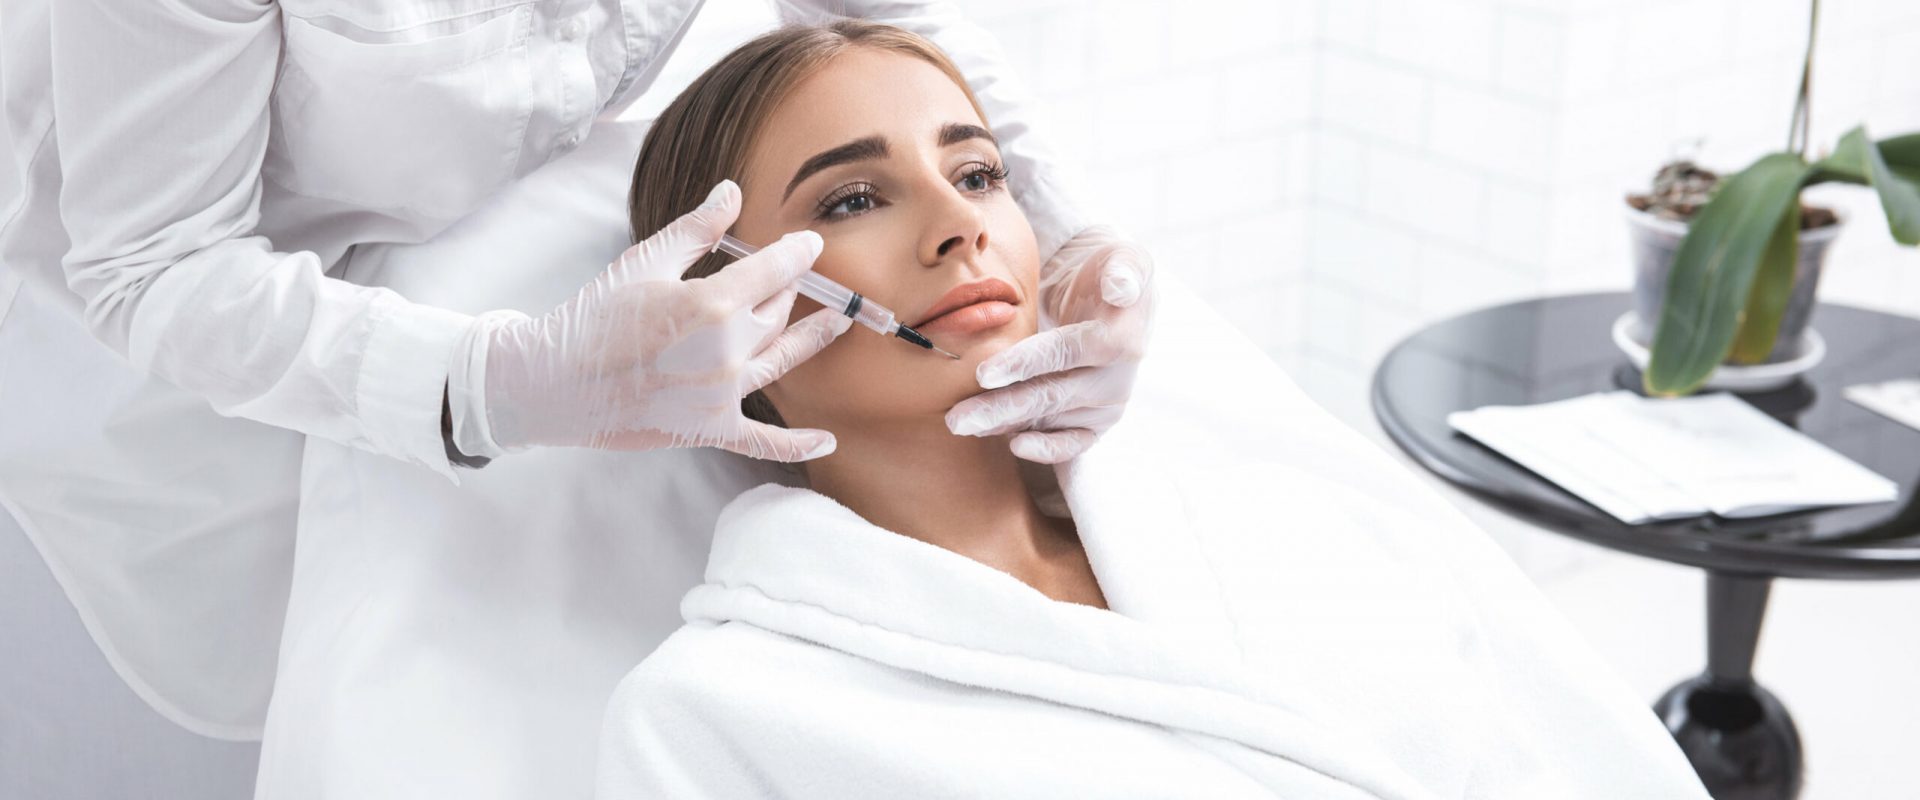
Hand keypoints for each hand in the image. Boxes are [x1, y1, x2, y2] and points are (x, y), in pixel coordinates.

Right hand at [478, 180, 852, 460]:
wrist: (556, 383)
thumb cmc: (596, 317)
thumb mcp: (645, 261)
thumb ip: (696, 229)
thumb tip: (732, 191)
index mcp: (712, 302)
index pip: (774, 270)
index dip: (797, 253)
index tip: (810, 243)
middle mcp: (727, 349)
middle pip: (777, 312)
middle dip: (791, 289)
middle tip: (800, 276)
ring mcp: (723, 393)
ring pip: (781, 358)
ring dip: (813, 339)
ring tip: (840, 323)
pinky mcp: (711, 428)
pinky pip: (764, 441)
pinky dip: (796, 444)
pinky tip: (827, 440)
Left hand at [945, 226, 1153, 462]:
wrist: (1105, 299)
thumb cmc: (1104, 275)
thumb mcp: (1120, 260)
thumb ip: (1123, 271)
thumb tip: (1121, 289)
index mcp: (1121, 338)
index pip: (1066, 352)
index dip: (1026, 363)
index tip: (983, 373)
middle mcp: (1117, 380)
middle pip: (1052, 395)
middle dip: (1002, 407)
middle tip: (957, 418)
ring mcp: (1106, 407)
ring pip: (1049, 420)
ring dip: (1004, 425)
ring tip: (963, 425)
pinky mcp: (1094, 424)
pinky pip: (1070, 445)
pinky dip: (1044, 450)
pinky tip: (1012, 445)